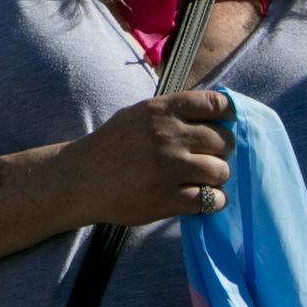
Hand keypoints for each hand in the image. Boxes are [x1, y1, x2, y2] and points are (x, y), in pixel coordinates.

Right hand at [63, 89, 234, 226]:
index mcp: (158, 110)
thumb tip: (219, 113)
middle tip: (205, 159)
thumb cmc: (111, 147)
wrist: (78, 179)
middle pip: (224, 141)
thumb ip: (172, 113)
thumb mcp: (136, 117)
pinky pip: (212, 200)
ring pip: (221, 171)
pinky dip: (211, 202)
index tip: (224, 126)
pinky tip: (195, 198)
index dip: (228, 116)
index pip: (215, 104)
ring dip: (215, 178)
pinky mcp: (167, 198)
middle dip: (220, 152)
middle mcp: (166, 135)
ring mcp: (167, 168)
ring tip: (198, 180)